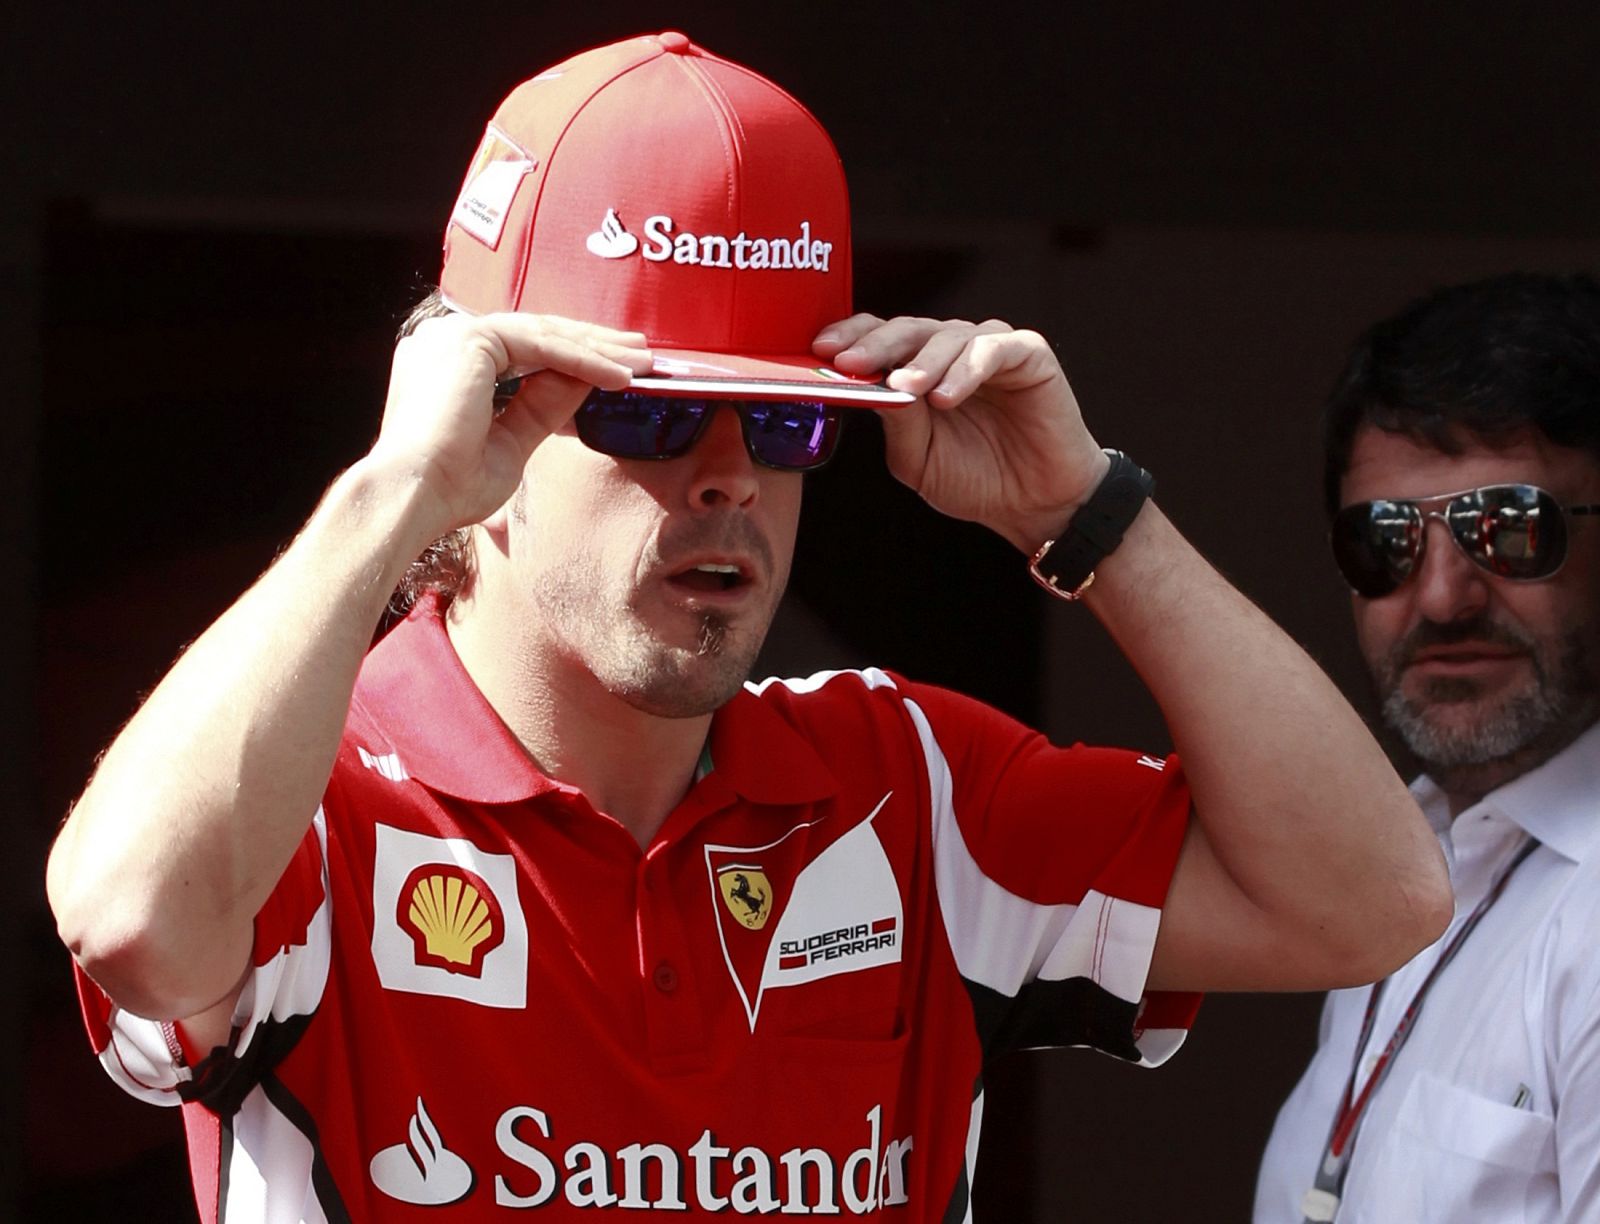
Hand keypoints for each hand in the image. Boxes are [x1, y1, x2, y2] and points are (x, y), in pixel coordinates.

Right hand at [371, 312, 652, 532]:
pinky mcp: (470, 339)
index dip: (572, 357)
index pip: (522, 350)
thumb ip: (544, 408)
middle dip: (593, 343)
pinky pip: (541, 345)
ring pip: (543, 334)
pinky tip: (617, 377)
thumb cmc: (450, 487)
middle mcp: (448, 341)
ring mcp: (455, 335)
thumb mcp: (514, 442)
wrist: (414, 496)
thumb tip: (584, 382)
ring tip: (640, 363)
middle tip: (639, 352)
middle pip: (536, 333)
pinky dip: (582, 360)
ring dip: (596, 349)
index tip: (614, 369)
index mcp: (450, 364)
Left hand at [814, 315, 1107, 551]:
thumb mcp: (917, 458)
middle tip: (851, 362)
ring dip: (922, 361)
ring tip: (906, 388)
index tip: (821, 351)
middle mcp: (950, 352)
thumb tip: (868, 386)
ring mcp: (989, 349)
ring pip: (947, 336)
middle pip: (907, 329)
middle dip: (876, 345)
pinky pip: (992, 350)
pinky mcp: (1028, 354)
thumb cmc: (976, 480)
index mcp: (919, 370)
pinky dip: (966, 370)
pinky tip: (946, 396)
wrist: (1034, 504)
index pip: (880, 337)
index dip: (851, 337)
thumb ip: (895, 421)